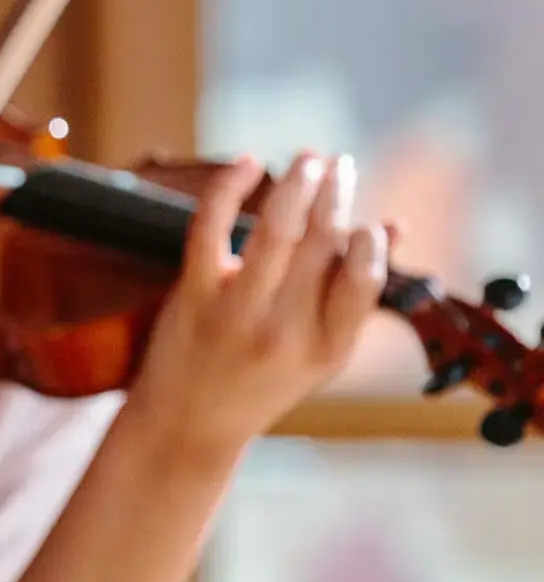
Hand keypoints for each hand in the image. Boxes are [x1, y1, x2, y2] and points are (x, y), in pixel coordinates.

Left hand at [133, 152, 387, 455]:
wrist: (187, 422)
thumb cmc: (261, 379)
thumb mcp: (320, 353)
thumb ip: (354, 294)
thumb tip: (393, 227)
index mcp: (327, 348)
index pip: (364, 280)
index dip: (371, 242)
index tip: (369, 218)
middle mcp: (285, 332)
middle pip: (321, 245)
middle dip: (335, 195)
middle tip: (341, 164)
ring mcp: (236, 313)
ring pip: (275, 231)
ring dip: (297, 185)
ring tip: (309, 159)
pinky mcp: (193, 297)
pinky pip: (211, 228)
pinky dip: (230, 188)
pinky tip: (247, 164)